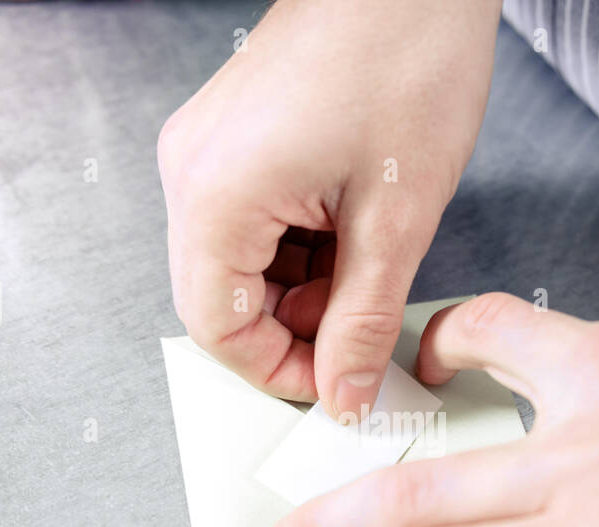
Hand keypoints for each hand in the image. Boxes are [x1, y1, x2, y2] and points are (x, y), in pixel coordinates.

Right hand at [157, 0, 501, 417]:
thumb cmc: (406, 60)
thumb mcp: (396, 218)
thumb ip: (363, 322)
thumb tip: (346, 394)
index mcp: (216, 195)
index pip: (217, 329)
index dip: (277, 372)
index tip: (336, 383)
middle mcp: (193, 171)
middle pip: (222, 298)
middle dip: (294, 327)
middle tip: (362, 324)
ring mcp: (208, 150)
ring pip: (243, 263)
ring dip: (304, 286)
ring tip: (371, 256)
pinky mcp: (233, 137)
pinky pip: (253, 221)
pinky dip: (302, 245)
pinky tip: (353, 226)